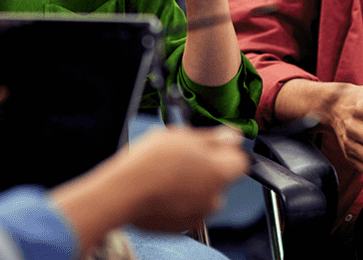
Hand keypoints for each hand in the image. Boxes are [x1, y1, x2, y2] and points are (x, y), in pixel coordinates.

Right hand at [114, 126, 249, 232]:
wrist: (122, 193)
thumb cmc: (150, 163)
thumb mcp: (183, 136)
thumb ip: (213, 137)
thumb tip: (233, 135)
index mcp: (219, 172)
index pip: (240, 161)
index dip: (227, 151)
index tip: (213, 145)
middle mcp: (214, 197)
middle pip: (221, 178)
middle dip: (207, 168)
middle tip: (184, 157)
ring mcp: (198, 214)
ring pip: (203, 194)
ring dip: (193, 185)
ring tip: (168, 174)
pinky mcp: (181, 226)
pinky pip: (188, 209)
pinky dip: (180, 201)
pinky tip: (162, 189)